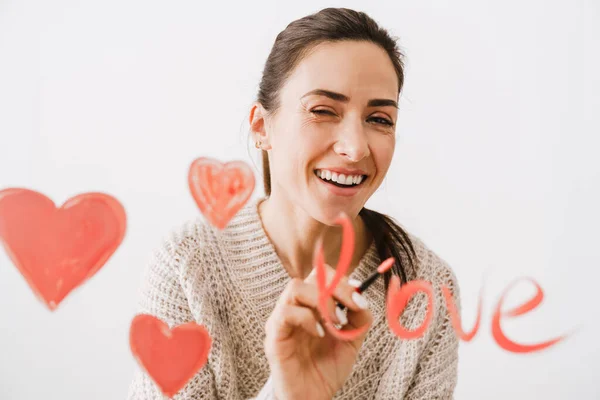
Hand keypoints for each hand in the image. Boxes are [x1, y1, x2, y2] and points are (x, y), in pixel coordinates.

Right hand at [264, 263, 372, 399]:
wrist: (313, 398)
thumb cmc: (327, 367)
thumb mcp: (352, 340)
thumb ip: (359, 318)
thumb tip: (363, 296)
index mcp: (313, 304)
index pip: (323, 275)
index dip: (343, 281)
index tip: (359, 299)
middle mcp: (296, 306)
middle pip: (310, 276)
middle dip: (336, 288)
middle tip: (351, 308)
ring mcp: (282, 318)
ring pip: (295, 287)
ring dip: (321, 301)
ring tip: (334, 323)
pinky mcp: (274, 334)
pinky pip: (286, 313)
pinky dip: (307, 319)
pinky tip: (319, 334)